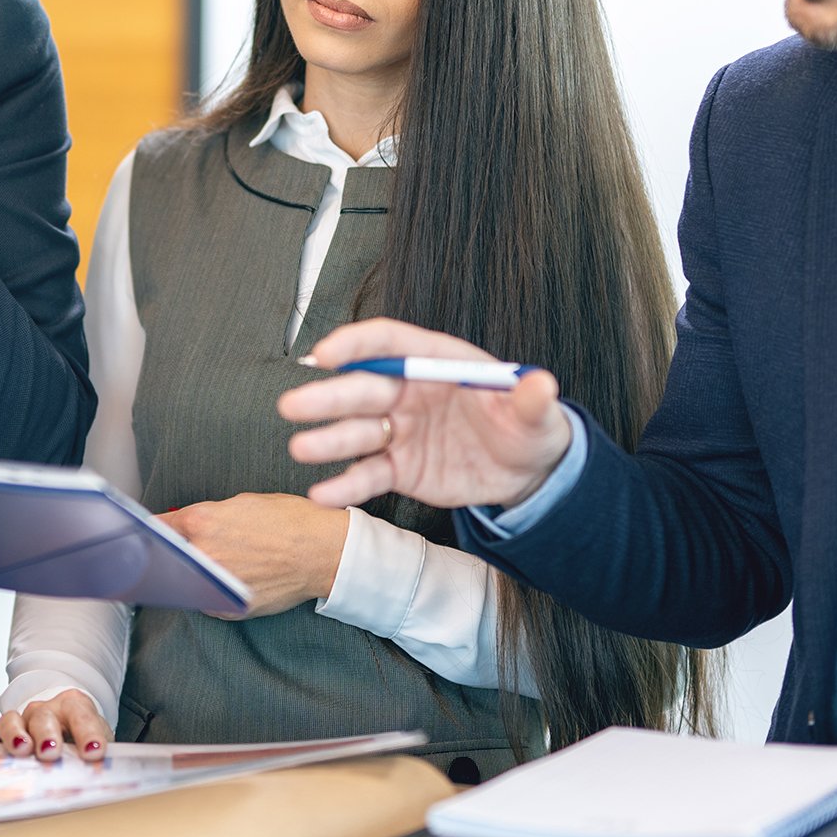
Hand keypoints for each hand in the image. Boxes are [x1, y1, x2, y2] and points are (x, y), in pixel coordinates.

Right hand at [0, 691, 113, 763]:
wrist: (64, 724)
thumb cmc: (81, 740)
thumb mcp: (96, 745)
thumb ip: (98, 760)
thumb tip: (104, 781)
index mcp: (74, 708)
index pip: (83, 716)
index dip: (88, 733)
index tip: (94, 752)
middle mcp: (44, 711)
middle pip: (43, 717)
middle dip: (46, 734)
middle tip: (50, 752)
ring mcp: (19, 720)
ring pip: (11, 720)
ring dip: (14, 734)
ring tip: (20, 750)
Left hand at [160, 492, 350, 617]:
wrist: (323, 551)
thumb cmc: (290, 521)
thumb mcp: (243, 503)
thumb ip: (208, 516)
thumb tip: (186, 525)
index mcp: (201, 521)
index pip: (156, 528)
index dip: (150, 532)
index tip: (144, 535)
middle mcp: (202, 554)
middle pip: (166, 558)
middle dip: (168, 554)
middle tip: (173, 552)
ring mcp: (214, 584)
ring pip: (184, 582)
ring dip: (187, 575)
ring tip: (203, 567)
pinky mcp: (228, 607)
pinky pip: (205, 601)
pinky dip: (208, 592)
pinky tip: (221, 582)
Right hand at [276, 319, 572, 511]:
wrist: (526, 473)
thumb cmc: (527, 427)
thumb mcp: (536, 414)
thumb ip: (532, 400)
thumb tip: (541, 385)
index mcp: (437, 363)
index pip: (389, 343)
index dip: (356, 344)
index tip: (326, 354)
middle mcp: (410, 393)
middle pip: (362, 388)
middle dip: (328, 396)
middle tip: (295, 404)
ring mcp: (401, 431)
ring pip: (357, 432)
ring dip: (327, 439)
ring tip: (300, 448)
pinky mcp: (400, 468)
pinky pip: (368, 474)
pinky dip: (344, 485)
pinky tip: (322, 494)